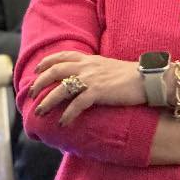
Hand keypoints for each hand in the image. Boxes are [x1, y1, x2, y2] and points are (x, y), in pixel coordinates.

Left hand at [29, 51, 144, 124]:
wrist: (149, 78)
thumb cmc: (131, 75)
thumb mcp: (108, 66)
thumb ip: (93, 69)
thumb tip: (83, 77)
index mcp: (89, 59)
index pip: (62, 56)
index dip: (46, 62)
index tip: (36, 70)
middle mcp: (87, 66)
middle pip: (54, 71)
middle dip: (39, 83)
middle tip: (30, 94)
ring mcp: (91, 79)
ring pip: (61, 89)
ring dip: (47, 101)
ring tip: (39, 112)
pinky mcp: (98, 92)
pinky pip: (77, 104)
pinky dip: (67, 114)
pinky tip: (62, 123)